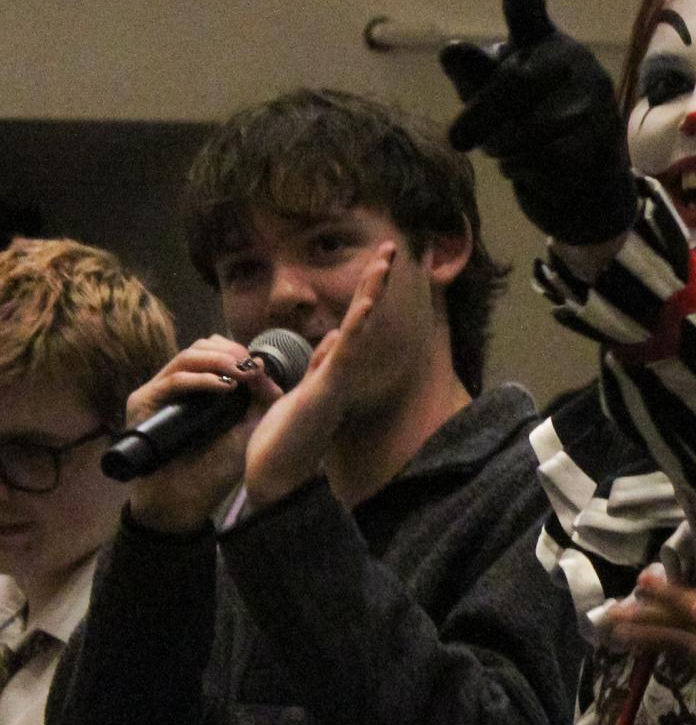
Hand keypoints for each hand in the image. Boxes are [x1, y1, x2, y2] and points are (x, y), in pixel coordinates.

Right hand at [123, 337, 286, 534]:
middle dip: (229, 351)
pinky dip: (201, 379)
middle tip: (249, 367)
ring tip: (240, 373)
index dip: (236, 351)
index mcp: (200, 389)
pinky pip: (173, 381)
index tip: (257, 365)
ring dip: (218, 360)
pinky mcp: (143, 404)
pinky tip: (224, 386)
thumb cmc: (213, 470)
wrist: (182, 502)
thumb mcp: (247, 431)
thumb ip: (260, 400)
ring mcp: (159, 393)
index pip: (214, 351)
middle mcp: (178, 387)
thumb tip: (261, 364)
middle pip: (199, 347)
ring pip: (187, 357)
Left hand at [241, 242, 392, 510]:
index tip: (373, 270)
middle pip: (363, 317)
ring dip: (373, 290)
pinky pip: (347, 349)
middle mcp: (339, 371)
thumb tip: (314, 344)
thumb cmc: (279, 444)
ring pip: (361, 326)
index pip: (350, 324)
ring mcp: (337, 378)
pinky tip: (369, 299)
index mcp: (328, 372)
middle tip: (391, 248)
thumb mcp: (285, 396)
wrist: (274, 476)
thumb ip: (302, 369)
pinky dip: (359, 323)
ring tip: (386, 258)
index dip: (362, 296)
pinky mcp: (329, 387)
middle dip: (375, 282)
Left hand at [440, 0, 636, 245]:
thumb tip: (450, 51)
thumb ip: (473, 77)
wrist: (582, 180)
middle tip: (456, 140)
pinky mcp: (605, 137)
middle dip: (483, 115)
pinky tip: (534, 168)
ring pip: (532, 127)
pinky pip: (551, 158)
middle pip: (517, 83)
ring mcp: (594, 99)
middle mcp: (573, 62)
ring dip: (506, 149)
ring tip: (507, 152)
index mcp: (542, 44)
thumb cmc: (527, 126)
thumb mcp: (491, 99)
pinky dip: (531, 170)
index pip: (526, 11)